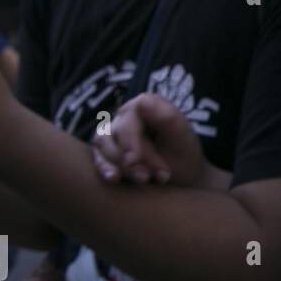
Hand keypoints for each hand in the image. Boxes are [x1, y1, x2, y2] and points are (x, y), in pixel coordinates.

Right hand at [91, 92, 209, 187]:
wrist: (183, 179)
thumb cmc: (184, 155)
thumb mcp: (182, 139)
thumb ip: (167, 118)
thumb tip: (142, 100)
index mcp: (148, 104)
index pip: (130, 115)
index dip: (131, 140)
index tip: (135, 160)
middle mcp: (127, 114)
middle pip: (115, 132)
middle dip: (131, 159)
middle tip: (148, 178)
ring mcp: (114, 130)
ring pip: (102, 143)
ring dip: (120, 165)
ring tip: (142, 180)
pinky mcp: (105, 149)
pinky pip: (96, 155)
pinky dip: (104, 168)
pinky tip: (114, 178)